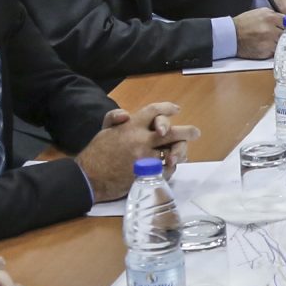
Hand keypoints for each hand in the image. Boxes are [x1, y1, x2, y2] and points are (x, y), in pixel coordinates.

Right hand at [78, 102, 197, 196]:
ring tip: (184, 153)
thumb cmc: (96, 153)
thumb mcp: (104, 130)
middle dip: (186, 132)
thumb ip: (115, 118)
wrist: (89, 177)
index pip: (154, 111)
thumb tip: (126, 114)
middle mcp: (141, 140)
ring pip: (171, 152)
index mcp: (131, 126)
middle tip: (195, 132)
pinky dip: (170, 168)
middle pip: (171, 132)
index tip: (176, 109)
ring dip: (180, 152)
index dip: (167, 108)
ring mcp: (146, 158)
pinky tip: (170, 166)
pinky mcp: (147, 175)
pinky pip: (166, 170)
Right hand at [232, 7, 284, 58]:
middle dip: (285, 35)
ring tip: (268, 40)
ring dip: (279, 43)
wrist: (231, 35)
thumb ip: (275, 16)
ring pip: (283, 44)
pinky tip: (264, 45)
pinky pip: (275, 51)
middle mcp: (271, 30)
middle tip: (279, 35)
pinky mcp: (265, 52)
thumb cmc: (245, 23)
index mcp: (271, 18)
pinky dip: (272, 49)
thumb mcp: (260, 13)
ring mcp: (269, 42)